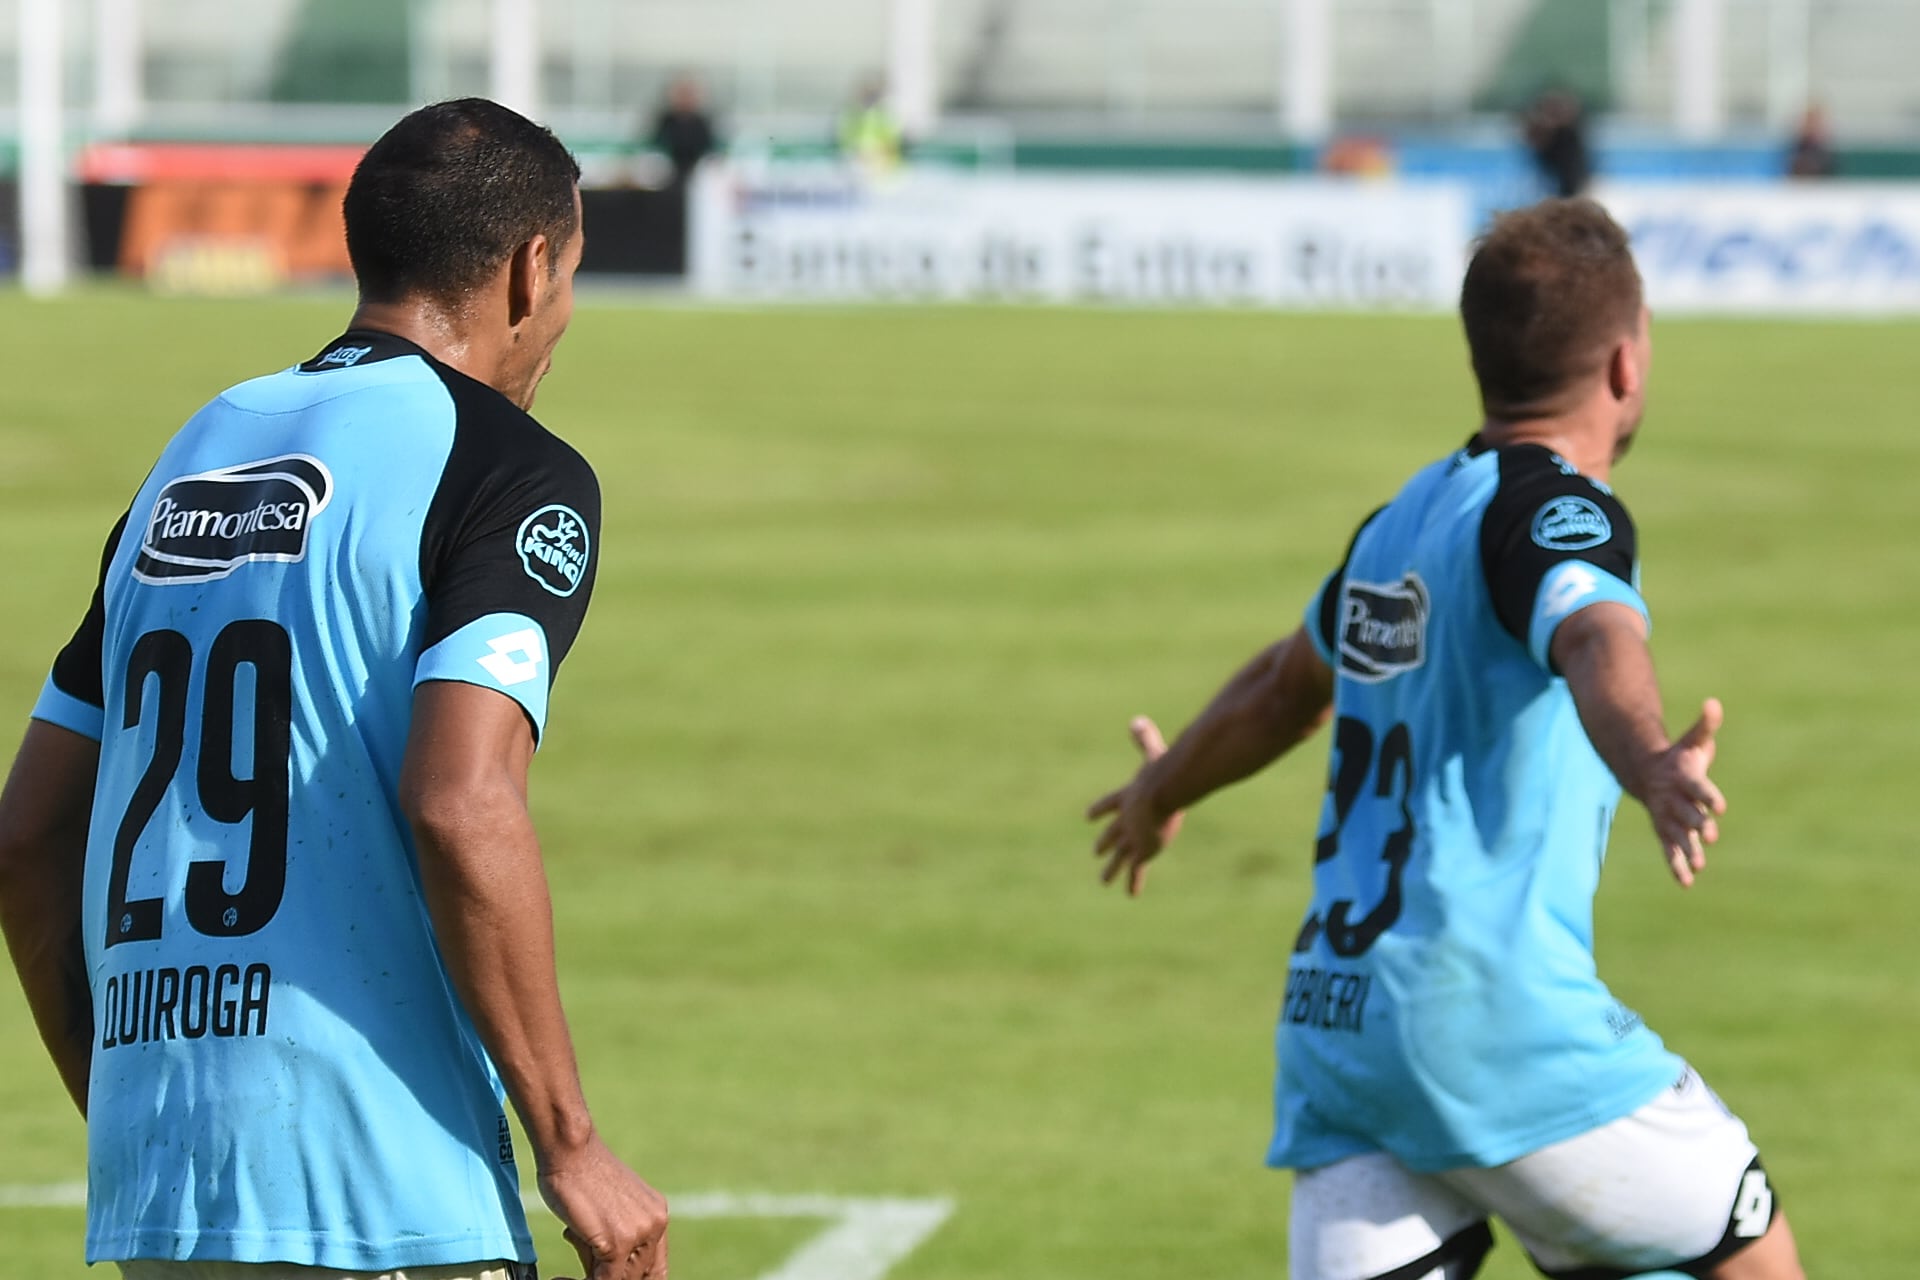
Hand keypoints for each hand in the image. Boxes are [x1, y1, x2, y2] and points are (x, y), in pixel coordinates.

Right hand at [537, 1133, 669, 1279]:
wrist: (570, 1150)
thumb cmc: (580, 1174)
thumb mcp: (612, 1208)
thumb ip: (618, 1236)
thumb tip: (607, 1272)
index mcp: (657, 1215)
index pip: (655, 1268)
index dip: (633, 1279)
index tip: (602, 1276)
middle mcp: (655, 1224)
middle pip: (638, 1276)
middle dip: (606, 1276)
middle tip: (581, 1270)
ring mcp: (638, 1234)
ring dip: (591, 1278)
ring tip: (567, 1271)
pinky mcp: (616, 1243)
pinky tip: (559, 1278)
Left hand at [1085, 716, 1185, 895]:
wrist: (1160, 793)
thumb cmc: (1160, 772)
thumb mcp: (1153, 753)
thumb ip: (1145, 739)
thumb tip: (1136, 721)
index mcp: (1128, 797)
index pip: (1110, 804)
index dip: (1100, 809)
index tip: (1088, 816)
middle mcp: (1127, 819)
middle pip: (1113, 833)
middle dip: (1105, 842)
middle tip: (1096, 852)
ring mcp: (1134, 836)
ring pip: (1120, 856)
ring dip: (1112, 868)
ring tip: (1103, 881)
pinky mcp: (1142, 850)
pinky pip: (1137, 870)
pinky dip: (1133, 881)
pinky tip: (1129, 894)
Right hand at [1642, 698, 1726, 887]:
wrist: (1645, 773)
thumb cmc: (1678, 758)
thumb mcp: (1692, 741)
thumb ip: (1706, 725)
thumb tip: (1714, 703)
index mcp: (1683, 778)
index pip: (1698, 787)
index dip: (1709, 796)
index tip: (1721, 807)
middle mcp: (1673, 800)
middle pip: (1686, 814)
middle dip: (1698, 825)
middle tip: (1712, 836)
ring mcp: (1667, 817)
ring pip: (1677, 835)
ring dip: (1688, 850)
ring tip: (1700, 864)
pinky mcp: (1664, 831)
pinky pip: (1669, 850)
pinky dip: (1677, 866)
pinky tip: (1687, 883)